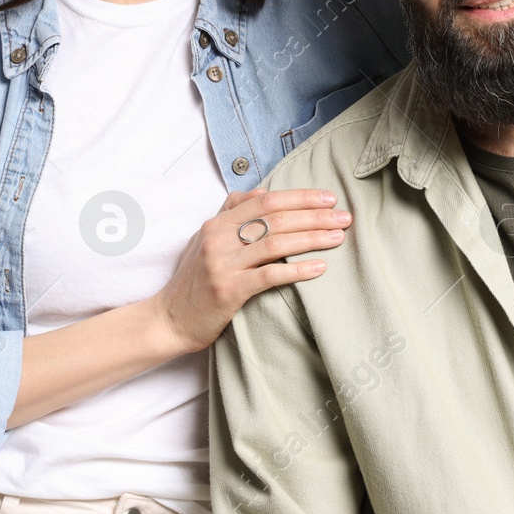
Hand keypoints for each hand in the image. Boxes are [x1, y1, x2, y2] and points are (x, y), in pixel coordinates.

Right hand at [153, 186, 350, 353]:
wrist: (169, 319)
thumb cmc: (194, 280)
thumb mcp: (207, 240)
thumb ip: (232, 215)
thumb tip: (264, 193)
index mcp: (217, 222)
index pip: (266, 200)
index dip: (300, 196)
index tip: (328, 198)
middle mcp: (219, 238)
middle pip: (275, 217)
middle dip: (315, 214)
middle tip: (344, 216)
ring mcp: (223, 264)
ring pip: (276, 242)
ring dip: (312, 237)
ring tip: (338, 237)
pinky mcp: (228, 290)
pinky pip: (269, 276)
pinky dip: (297, 270)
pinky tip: (319, 267)